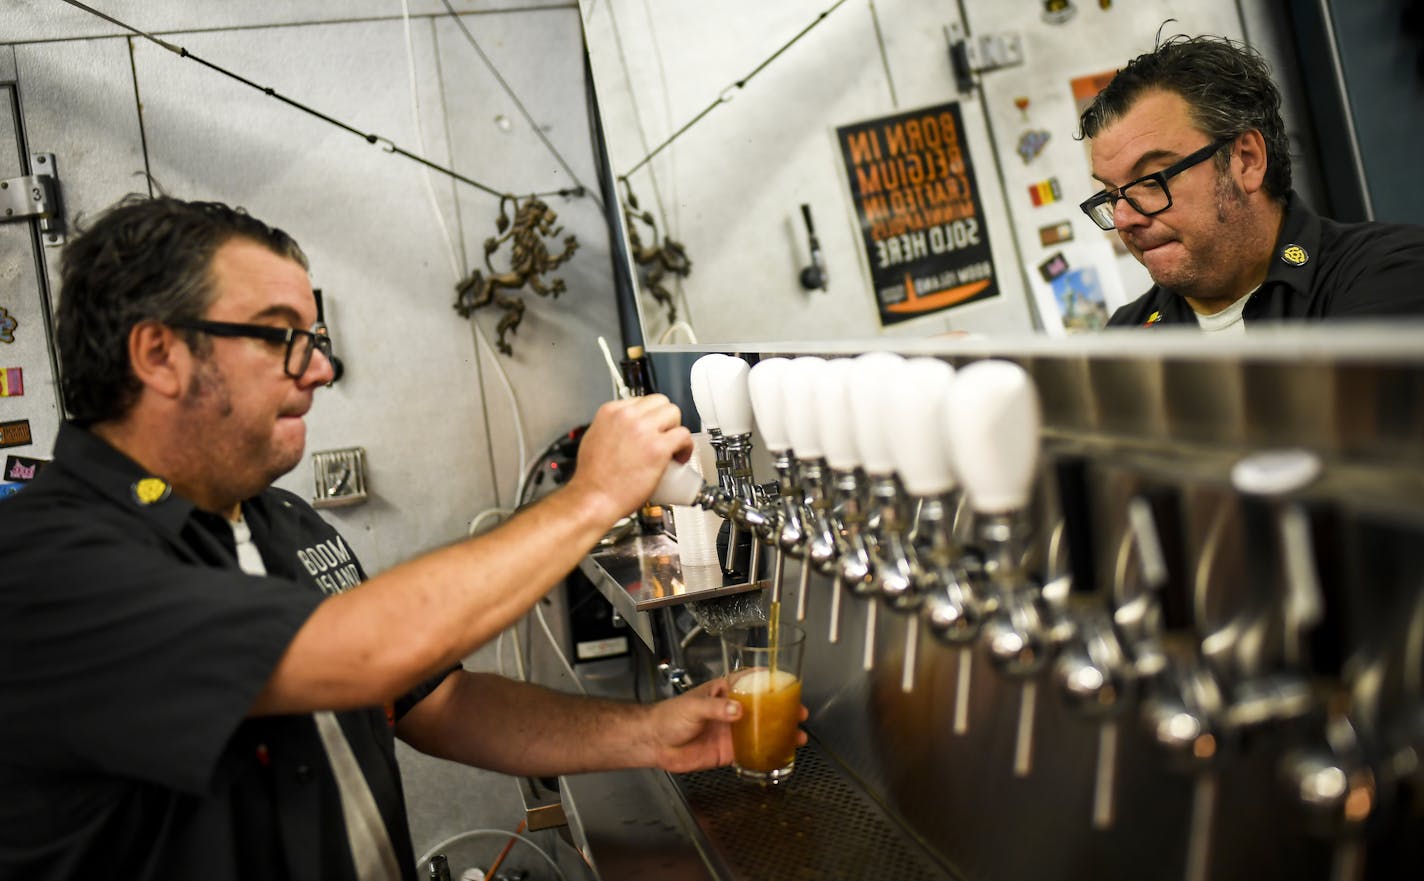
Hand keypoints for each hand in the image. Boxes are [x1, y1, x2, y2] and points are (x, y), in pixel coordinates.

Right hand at [569, 394, 691, 521]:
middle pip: (660, 402)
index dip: (651, 416)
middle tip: (665, 436)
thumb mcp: (593, 439)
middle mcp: (627, 416)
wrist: (594, 499)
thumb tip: (623, 430)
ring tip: (673, 447)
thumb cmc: (592, 478)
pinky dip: (686, 446)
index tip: (653, 428)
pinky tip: (680, 457)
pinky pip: (683, 435)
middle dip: (665, 419)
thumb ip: (609, 428)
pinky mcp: (658, 447)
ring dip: (676, 429)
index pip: (642, 400)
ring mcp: (643, 430)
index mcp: (611, 412)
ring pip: (674, 413)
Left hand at [642, 679, 809, 773]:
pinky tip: (780, 755)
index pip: (751, 683)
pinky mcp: (728, 751)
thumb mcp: (693, 706)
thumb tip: (737, 711)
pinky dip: (767, 753)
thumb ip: (715, 708)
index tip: (789, 685)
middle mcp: (731, 711)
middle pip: (763, 709)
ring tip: (798, 736)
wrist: (655, 743)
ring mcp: (731, 732)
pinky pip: (752, 752)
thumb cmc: (670, 716)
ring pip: (762, 731)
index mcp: (724, 693)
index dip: (771, 683)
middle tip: (800, 714)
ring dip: (781, 733)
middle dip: (783, 710)